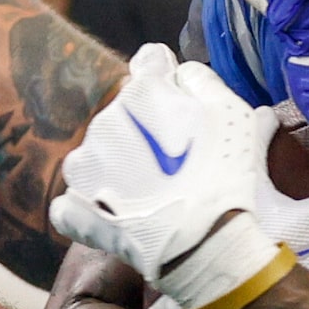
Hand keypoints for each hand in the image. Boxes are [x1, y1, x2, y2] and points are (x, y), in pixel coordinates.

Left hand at [52, 46, 279, 308]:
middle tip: (175, 161)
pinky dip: (93, 204)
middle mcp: (105, 121)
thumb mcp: (234, 115)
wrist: (203, 244)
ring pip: (100, 152)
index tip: (182, 105)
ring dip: (119, 165)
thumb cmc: (224, 176)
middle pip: (125, 112)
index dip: (169, 82)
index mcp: (143, 92)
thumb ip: (204, 82)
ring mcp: (84, 165)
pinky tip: (120, 215)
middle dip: (145, 129)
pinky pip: (76, 199)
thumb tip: (182, 74)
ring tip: (151, 193)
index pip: (150, 64)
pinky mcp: (74, 207)